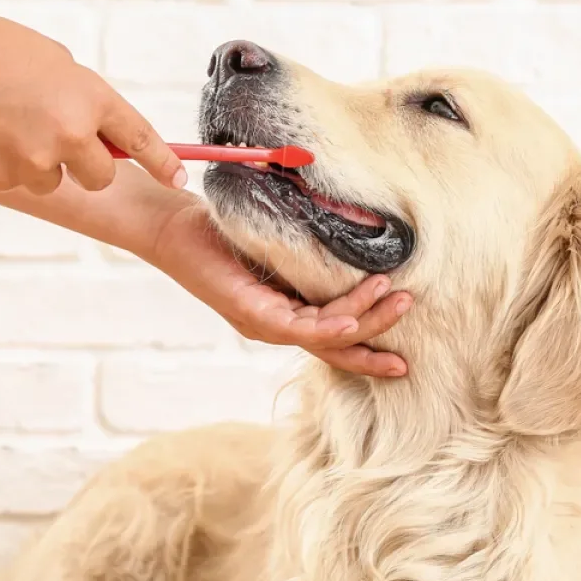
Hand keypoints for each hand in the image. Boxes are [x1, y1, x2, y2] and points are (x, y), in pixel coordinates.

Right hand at [0, 6, 184, 194]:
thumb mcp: (51, 62)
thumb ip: (81, 97)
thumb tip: (97, 129)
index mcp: (90, 97)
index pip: (140, 139)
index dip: (162, 162)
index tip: (178, 179)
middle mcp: (71, 133)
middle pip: (101, 176)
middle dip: (86, 166)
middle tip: (56, 141)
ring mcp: (37, 160)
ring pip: (55, 181)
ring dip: (39, 163)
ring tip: (5, 125)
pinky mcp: (4, 178)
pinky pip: (18, 182)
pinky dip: (5, 165)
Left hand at [151, 203, 411, 376]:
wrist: (169, 226)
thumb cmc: (219, 229)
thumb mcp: (275, 239)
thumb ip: (308, 250)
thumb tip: (355, 232)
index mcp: (282, 312)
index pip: (332, 336)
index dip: (367, 345)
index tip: (402, 354)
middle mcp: (274, 325)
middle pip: (335, 347)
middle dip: (375, 348)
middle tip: (411, 353)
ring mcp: (262, 322)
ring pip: (323, 336)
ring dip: (365, 322)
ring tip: (398, 302)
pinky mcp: (248, 311)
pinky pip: (296, 326)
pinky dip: (328, 325)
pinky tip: (352, 322)